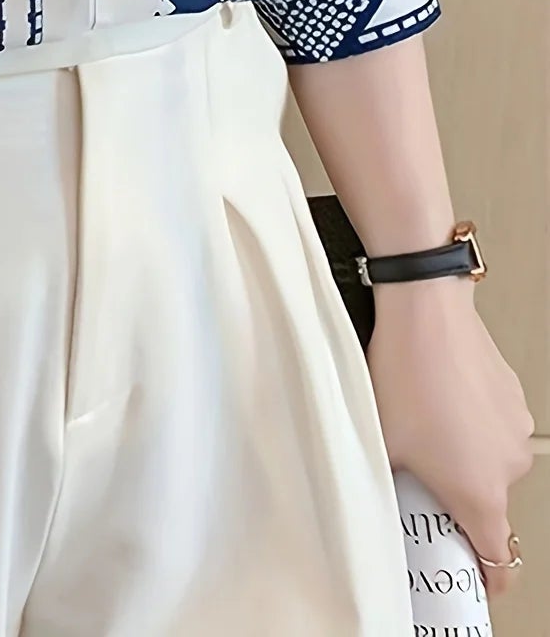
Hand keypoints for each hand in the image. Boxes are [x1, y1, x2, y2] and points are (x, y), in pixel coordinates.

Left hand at [367, 276, 533, 599]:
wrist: (427, 314)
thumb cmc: (403, 378)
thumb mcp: (382, 445)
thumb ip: (389, 487)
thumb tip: (379, 502)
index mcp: (480, 495)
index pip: (498, 562)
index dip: (483, 578)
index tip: (467, 579)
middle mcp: (508, 469)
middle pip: (487, 505)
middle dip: (456, 499)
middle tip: (420, 479)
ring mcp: (515, 432)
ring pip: (488, 462)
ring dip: (463, 456)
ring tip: (424, 427)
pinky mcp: (514, 398)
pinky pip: (492, 427)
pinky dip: (470, 424)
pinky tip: (438, 398)